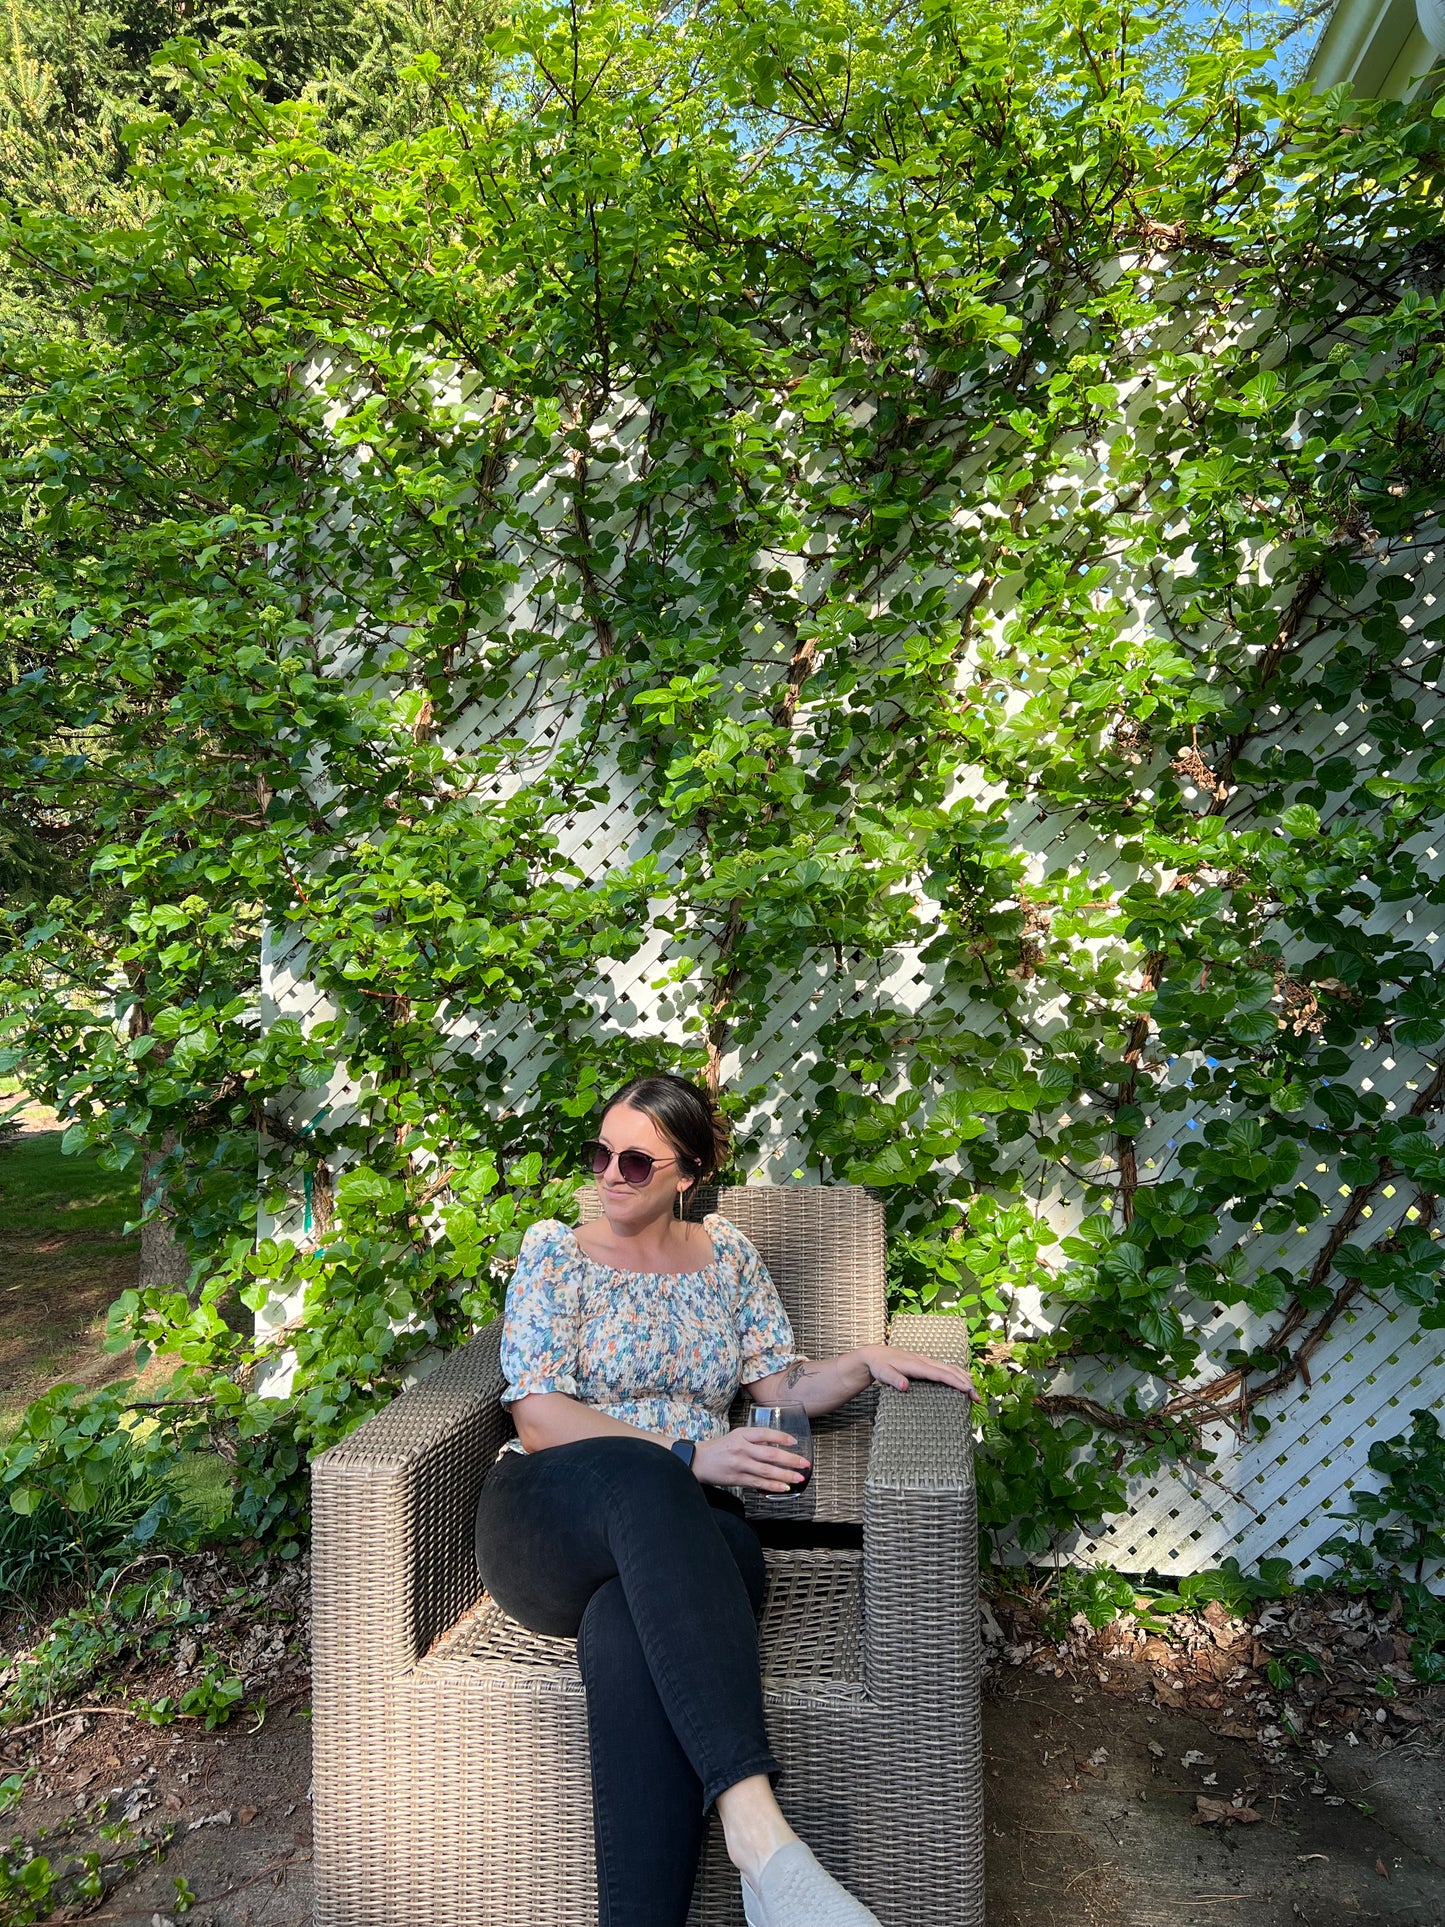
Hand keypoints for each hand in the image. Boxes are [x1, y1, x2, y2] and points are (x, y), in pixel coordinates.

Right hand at [692, 1428, 811, 1493]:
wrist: (699, 1461)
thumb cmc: (720, 1448)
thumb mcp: (736, 1436)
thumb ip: (755, 1439)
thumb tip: (777, 1444)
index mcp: (741, 1435)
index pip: (765, 1433)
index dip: (781, 1437)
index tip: (794, 1442)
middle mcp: (741, 1449)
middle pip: (770, 1454)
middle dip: (790, 1459)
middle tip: (804, 1463)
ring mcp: (739, 1465)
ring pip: (766, 1471)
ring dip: (785, 1475)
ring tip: (799, 1477)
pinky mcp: (737, 1479)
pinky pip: (758, 1483)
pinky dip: (772, 1486)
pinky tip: (783, 1488)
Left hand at [856, 1345, 981, 1402]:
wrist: (875, 1355)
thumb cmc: (879, 1366)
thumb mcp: (882, 1373)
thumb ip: (893, 1379)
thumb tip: (905, 1386)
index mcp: (916, 1365)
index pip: (939, 1373)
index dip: (954, 1381)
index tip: (967, 1389)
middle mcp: (924, 1361)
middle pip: (949, 1371)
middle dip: (964, 1383)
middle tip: (977, 1397)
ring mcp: (925, 1361)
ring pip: (949, 1368)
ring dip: (963, 1378)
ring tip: (975, 1391)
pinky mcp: (925, 1364)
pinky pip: (944, 1368)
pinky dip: (957, 1374)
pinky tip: (964, 1379)